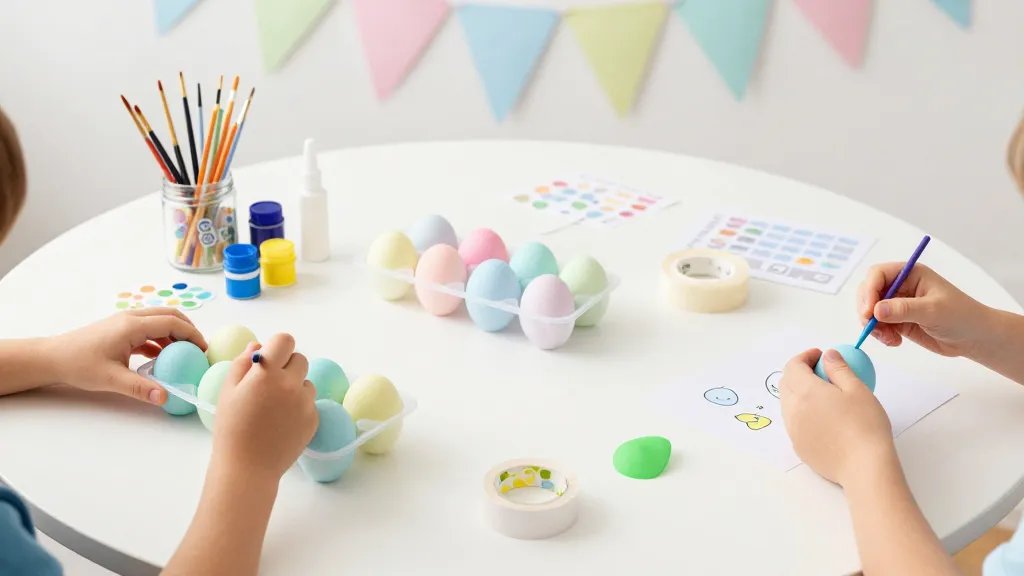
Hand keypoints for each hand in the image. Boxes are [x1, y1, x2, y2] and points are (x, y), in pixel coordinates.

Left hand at [49, 308, 207, 404]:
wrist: (52, 357)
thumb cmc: (78, 364)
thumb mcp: (111, 379)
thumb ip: (140, 388)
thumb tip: (166, 397)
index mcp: (132, 326)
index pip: (172, 323)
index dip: (192, 335)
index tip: (203, 350)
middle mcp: (131, 318)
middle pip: (170, 315)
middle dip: (188, 329)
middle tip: (199, 349)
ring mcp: (124, 322)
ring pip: (159, 320)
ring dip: (174, 334)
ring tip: (183, 354)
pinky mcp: (119, 329)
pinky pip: (148, 329)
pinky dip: (160, 339)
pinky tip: (161, 358)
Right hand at [212, 334, 317, 482]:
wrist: (248, 467)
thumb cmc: (231, 427)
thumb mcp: (228, 390)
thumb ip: (243, 363)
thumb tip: (258, 345)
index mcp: (268, 373)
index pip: (285, 340)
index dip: (277, 347)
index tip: (270, 359)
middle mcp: (291, 384)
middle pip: (300, 359)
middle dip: (287, 366)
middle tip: (270, 385)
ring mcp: (306, 402)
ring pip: (306, 382)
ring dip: (294, 387)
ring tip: (274, 408)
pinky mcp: (314, 419)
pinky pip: (310, 403)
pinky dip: (299, 407)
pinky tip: (282, 422)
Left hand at [780, 348, 893, 484]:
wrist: (864, 467)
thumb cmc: (865, 425)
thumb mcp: (857, 390)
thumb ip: (839, 368)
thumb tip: (828, 355)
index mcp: (805, 392)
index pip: (793, 366)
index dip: (804, 357)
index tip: (819, 355)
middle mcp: (793, 411)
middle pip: (786, 384)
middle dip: (799, 372)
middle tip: (820, 372)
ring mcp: (793, 431)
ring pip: (787, 404)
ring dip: (798, 393)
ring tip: (822, 394)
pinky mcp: (799, 447)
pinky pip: (794, 423)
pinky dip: (802, 412)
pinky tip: (823, 418)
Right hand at [858, 262, 993, 357]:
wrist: (975, 338)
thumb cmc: (961, 316)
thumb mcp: (933, 311)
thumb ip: (903, 309)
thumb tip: (875, 310)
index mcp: (910, 274)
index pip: (878, 274)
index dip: (869, 291)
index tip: (868, 312)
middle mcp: (901, 286)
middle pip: (869, 292)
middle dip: (866, 310)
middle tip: (872, 328)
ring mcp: (898, 304)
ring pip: (870, 310)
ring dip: (873, 326)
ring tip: (889, 339)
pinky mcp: (897, 321)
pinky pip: (878, 325)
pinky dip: (880, 335)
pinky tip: (895, 342)